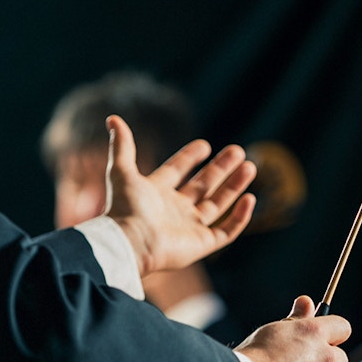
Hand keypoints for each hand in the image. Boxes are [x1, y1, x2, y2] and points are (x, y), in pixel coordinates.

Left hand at [104, 115, 257, 276]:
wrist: (131, 243)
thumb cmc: (125, 209)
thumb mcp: (122, 171)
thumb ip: (122, 145)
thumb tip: (112, 118)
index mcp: (157, 193)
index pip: (177, 171)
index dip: (190, 157)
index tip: (204, 144)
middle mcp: (175, 210)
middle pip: (203, 185)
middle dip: (221, 168)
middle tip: (237, 151)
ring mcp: (190, 228)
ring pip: (218, 204)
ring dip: (234, 186)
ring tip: (249, 167)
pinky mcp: (202, 244)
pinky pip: (227, 231)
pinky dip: (240, 217)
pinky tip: (249, 198)